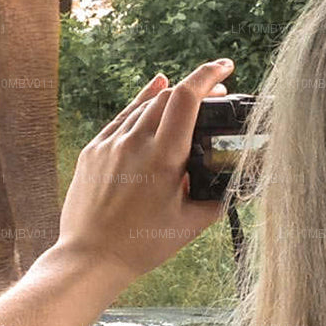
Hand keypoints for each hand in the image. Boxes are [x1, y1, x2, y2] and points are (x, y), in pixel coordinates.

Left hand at [54, 58, 235, 281]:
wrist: (90, 257)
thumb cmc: (142, 245)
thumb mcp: (190, 225)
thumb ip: (216, 199)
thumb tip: (235, 184)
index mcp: (163, 157)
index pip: (187, 98)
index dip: (208, 75)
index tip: (225, 67)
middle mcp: (134, 143)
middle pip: (168, 96)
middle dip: (195, 88)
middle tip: (215, 94)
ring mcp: (110, 144)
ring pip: (144, 106)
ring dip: (169, 98)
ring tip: (188, 100)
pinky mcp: (93, 151)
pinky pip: (121, 118)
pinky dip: (140, 104)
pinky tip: (153, 92)